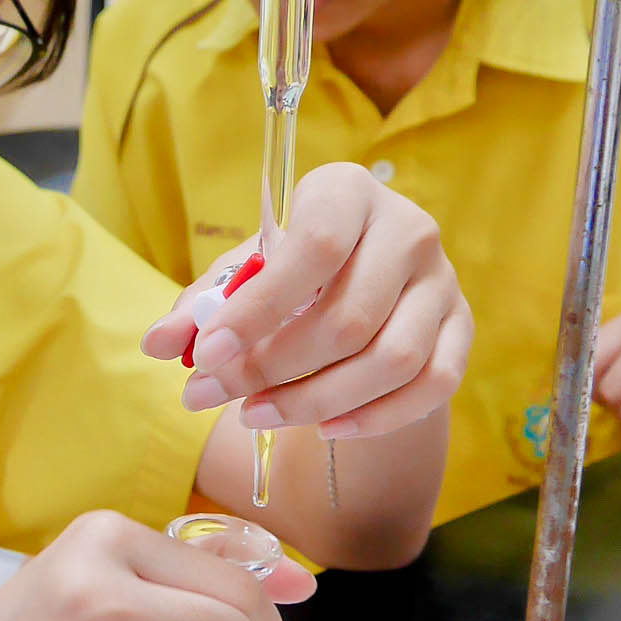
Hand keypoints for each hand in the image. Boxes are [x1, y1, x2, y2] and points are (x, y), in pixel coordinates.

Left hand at [144, 163, 470, 439]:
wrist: (366, 274)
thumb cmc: (295, 269)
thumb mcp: (245, 272)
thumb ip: (202, 306)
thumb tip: (157, 345)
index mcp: (347, 192)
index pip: (314, 249)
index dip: (258, 309)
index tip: (206, 356)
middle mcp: (408, 229)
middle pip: (348, 317)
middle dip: (272, 370)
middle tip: (215, 397)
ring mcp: (443, 281)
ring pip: (391, 360)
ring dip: (317, 401)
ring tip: (257, 415)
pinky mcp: (463, 328)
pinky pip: (432, 386)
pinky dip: (375, 417)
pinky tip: (325, 428)